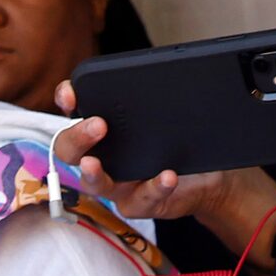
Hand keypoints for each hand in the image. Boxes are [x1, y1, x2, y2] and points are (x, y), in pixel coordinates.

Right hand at [51, 78, 254, 227]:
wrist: (208, 177)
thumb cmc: (178, 142)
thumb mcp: (164, 114)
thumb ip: (153, 96)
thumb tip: (165, 71)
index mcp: (101, 130)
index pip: (73, 111)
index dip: (67, 101)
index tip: (71, 94)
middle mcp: (101, 158)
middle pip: (69, 152)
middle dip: (77, 137)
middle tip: (97, 124)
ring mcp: (118, 185)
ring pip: (94, 184)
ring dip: (92, 173)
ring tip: (94, 163)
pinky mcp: (140, 204)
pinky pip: (143, 199)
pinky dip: (155, 186)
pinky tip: (167, 175)